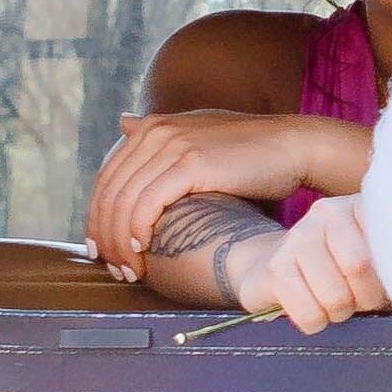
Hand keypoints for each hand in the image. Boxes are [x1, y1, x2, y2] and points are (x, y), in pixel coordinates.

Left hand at [89, 110, 361, 275]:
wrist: (295, 146)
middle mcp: (156, 131)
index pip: (107, 179)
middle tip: (113, 268)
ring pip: (124, 202)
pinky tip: (142, 250)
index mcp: (152, 127)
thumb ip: (162, 137)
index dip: (97, 218)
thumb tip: (123, 122)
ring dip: (119, 242)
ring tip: (129, 270)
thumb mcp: (199, 135)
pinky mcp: (191, 163)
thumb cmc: (251, 152)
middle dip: (104, 236)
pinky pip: (147, 204)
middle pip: (109, 193)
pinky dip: (137, 231)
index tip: (101, 251)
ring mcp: (172, 144)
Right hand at [239, 195, 391, 334]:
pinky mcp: (275, 267)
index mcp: (360, 205)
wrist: (279, 269)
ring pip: (335, 296)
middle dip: (366, 297)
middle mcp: (328, 212)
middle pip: (360, 266)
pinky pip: (309, 313)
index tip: (391, 280)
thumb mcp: (373, 254)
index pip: (389, 239)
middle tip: (360, 298)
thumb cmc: (341, 267)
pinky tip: (315, 311)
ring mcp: (298, 237)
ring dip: (341, 312)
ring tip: (338, 303)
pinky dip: (317, 322)